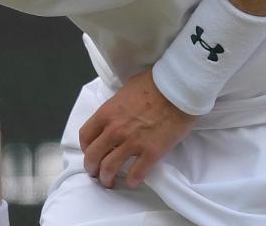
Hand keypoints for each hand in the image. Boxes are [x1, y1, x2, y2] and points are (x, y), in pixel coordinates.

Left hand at [79, 68, 198, 188]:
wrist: (179, 88)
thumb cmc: (155, 83)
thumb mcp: (126, 89)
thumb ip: (117, 105)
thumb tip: (116, 114)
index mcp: (107, 112)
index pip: (86, 135)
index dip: (85, 147)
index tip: (90, 151)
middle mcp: (115, 130)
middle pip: (93, 156)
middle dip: (92, 167)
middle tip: (96, 172)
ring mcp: (133, 142)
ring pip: (110, 168)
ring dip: (107, 178)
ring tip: (110, 181)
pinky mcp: (151, 152)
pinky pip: (136, 174)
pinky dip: (132, 181)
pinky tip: (133, 181)